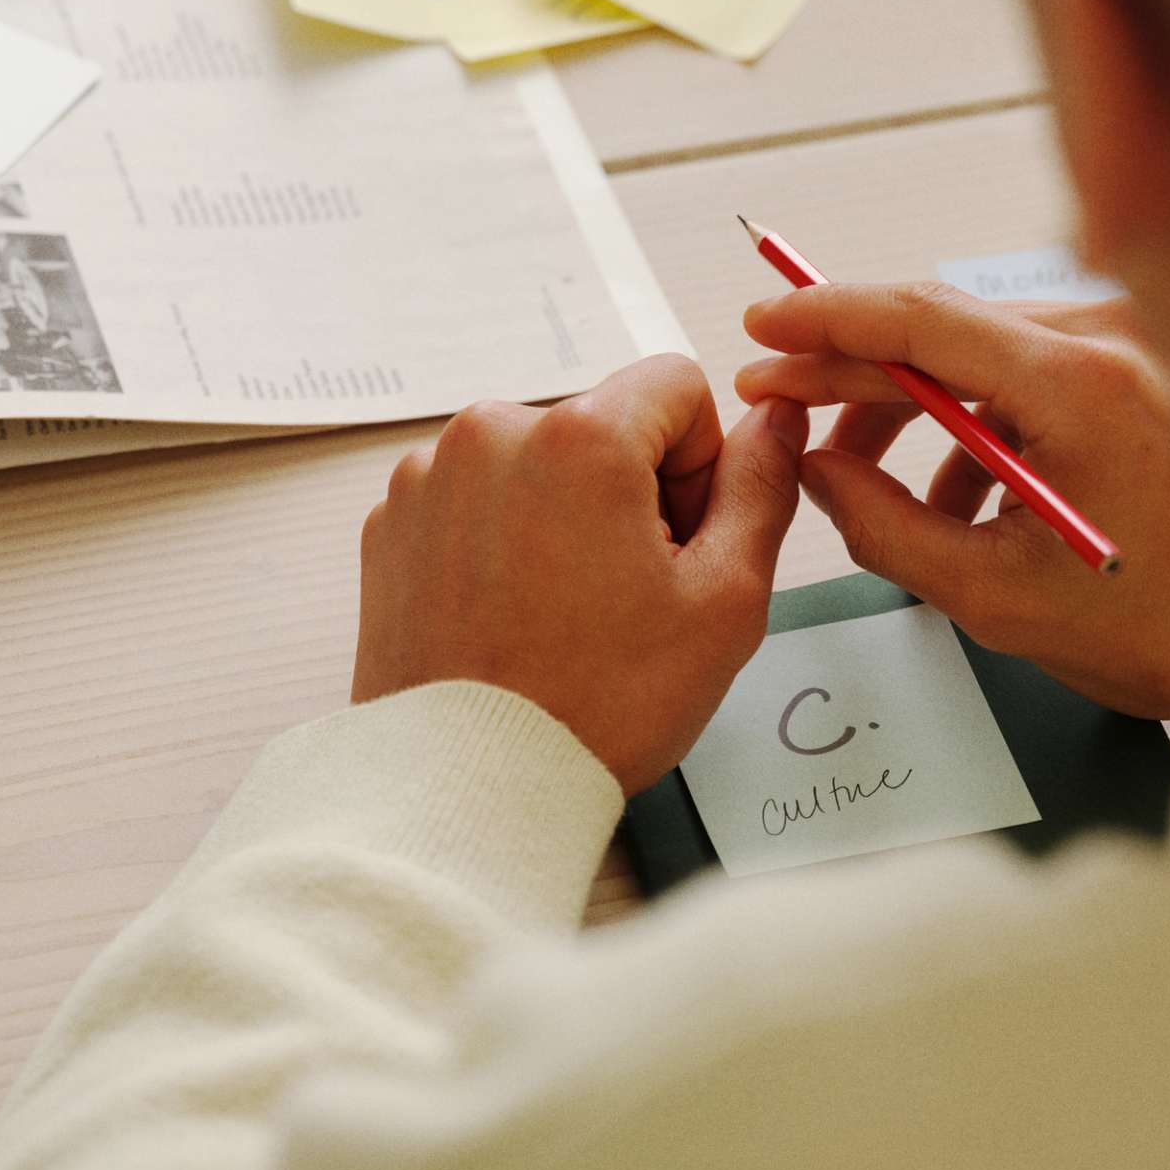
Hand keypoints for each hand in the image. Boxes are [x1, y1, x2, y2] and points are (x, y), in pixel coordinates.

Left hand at [354, 356, 808, 795]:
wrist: (468, 783)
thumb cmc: (600, 703)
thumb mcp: (724, 601)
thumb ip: (762, 488)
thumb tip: (778, 418)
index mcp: (580, 436)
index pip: (676, 385)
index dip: (700, 463)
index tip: (678, 541)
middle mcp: (492, 432)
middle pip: (603, 424)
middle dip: (630, 490)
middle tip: (625, 592)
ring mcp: (429, 476)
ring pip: (538, 461)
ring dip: (563, 513)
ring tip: (562, 611)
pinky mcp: (391, 521)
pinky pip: (475, 497)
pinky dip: (502, 539)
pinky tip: (510, 615)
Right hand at [737, 283, 1169, 720]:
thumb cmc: (1157, 627)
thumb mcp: (994, 595)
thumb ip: (883, 526)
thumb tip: (814, 470)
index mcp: (1082, 384)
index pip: (921, 317)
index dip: (826, 318)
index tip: (763, 326)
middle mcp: (1116, 339)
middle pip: (944, 330)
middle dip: (853, 369)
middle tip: (780, 398)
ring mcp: (1136, 347)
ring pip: (982, 354)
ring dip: (913, 409)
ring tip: (864, 478)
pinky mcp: (1144, 370)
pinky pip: (1030, 376)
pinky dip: (977, 425)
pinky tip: (954, 499)